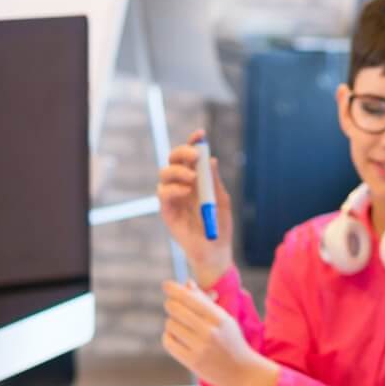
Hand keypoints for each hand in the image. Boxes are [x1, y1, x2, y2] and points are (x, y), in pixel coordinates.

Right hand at [156, 131, 234, 287]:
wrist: (214, 251)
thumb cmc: (220, 226)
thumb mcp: (221, 200)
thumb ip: (214, 181)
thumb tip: (211, 159)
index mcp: (198, 178)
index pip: (192, 156)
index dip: (194, 142)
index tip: (201, 134)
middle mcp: (182, 184)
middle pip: (174, 159)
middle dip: (183, 152)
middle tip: (195, 156)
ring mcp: (173, 196)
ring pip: (165, 173)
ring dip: (178, 171)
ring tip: (192, 180)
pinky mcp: (166, 210)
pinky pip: (163, 192)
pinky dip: (174, 189)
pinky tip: (186, 192)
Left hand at [162, 280, 277, 385]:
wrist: (243, 371)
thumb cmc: (231, 340)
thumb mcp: (223, 318)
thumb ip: (204, 301)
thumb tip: (187, 283)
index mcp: (218, 318)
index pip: (189, 298)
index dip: (174, 289)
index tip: (166, 285)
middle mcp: (209, 332)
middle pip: (176, 309)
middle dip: (171, 304)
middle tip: (172, 305)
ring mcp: (200, 348)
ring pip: (170, 325)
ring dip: (171, 322)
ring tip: (180, 326)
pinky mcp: (192, 362)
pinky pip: (169, 342)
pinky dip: (168, 337)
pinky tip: (176, 337)